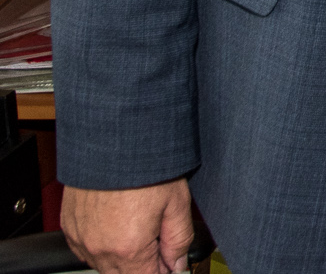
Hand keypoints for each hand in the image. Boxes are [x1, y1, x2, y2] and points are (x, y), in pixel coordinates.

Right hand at [61, 179, 194, 273]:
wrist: (113, 141)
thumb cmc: (145, 166)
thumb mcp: (176, 203)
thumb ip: (179, 239)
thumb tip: (178, 263)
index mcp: (129, 249)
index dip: (163, 271)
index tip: (170, 263)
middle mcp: (100, 249)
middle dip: (144, 266)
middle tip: (158, 242)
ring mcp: (81, 239)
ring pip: (103, 265)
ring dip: (122, 258)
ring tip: (138, 227)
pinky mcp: (70, 228)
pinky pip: (86, 250)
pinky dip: (102, 246)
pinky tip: (117, 226)